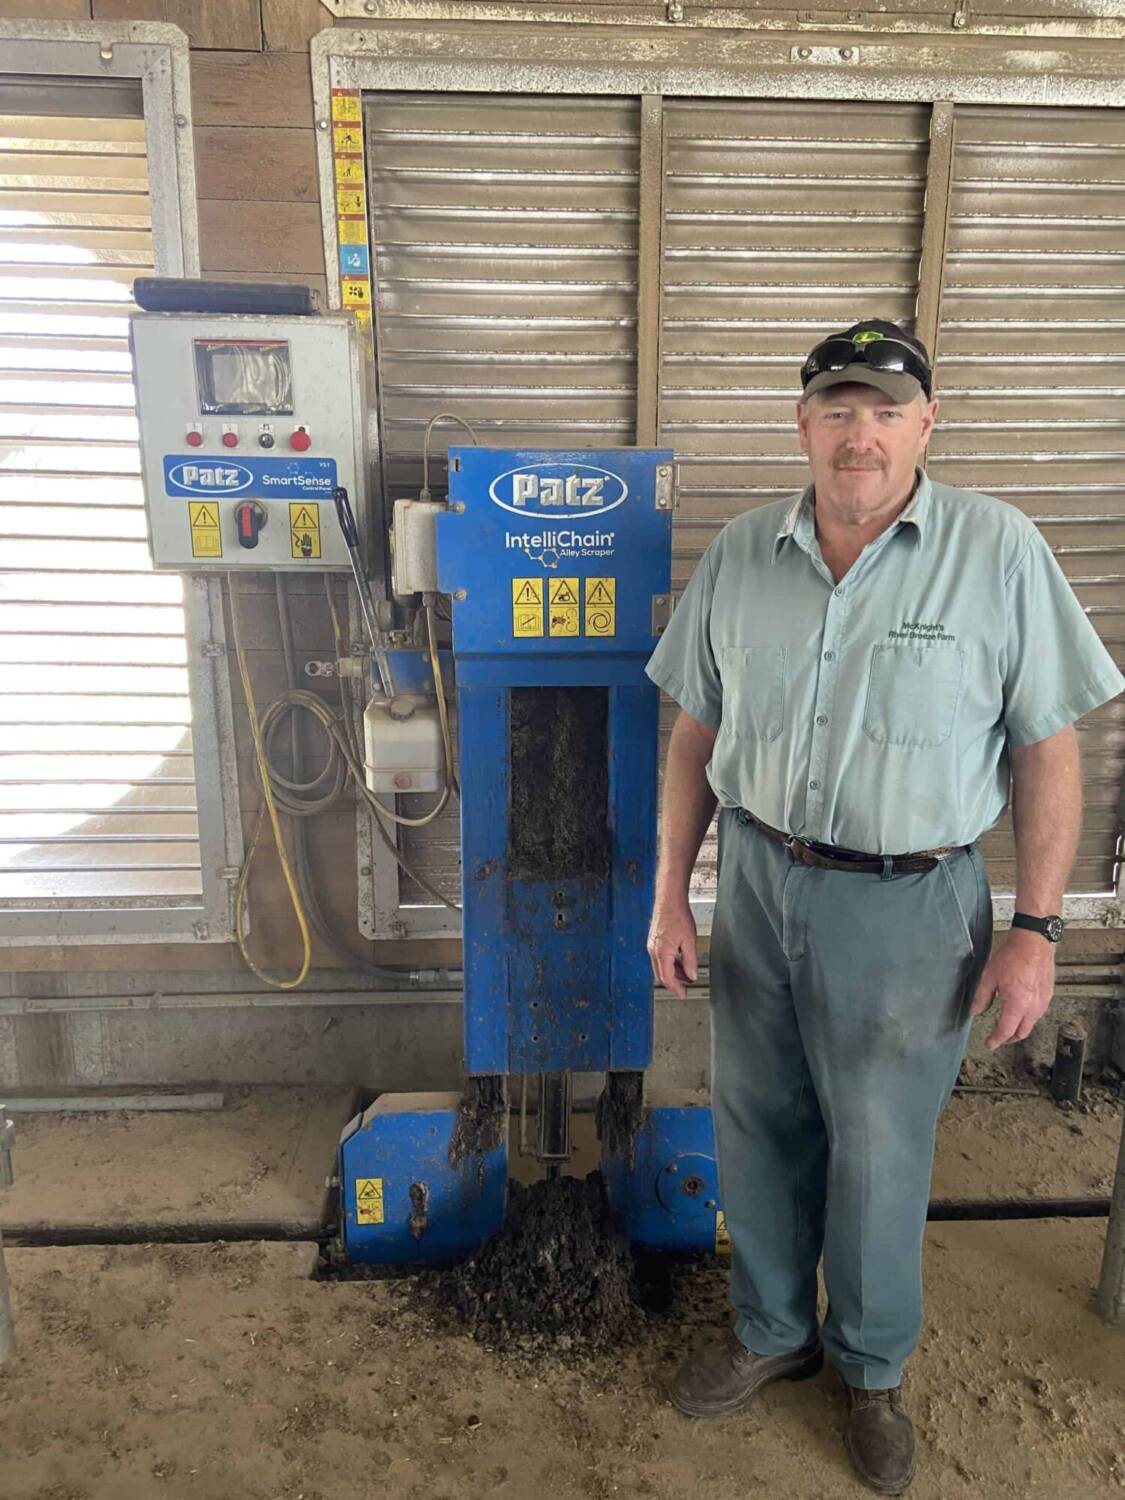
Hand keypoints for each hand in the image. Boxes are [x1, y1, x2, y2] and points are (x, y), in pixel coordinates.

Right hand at [647, 897, 698, 998]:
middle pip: (661, 975)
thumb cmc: (678, 917)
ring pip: (660, 967)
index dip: (676, 988)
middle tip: (685, 986)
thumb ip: (690, 961)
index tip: (683, 994)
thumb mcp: (689, 941)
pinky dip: (669, 963)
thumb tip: (692, 975)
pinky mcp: (653, 941)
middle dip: (674, 982)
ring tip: (686, 973)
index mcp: (662, 953)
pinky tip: (679, 960)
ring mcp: (652, 946)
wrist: (669, 901)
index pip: (667, 978)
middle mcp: (654, 951)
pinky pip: (659, 958)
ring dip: (672, 972)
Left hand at [970, 928, 1056, 1049]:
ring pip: (1031, 1024)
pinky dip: (1028, 1018)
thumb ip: (982, 997)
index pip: (1006, 1030)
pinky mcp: (1048, 995)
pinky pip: (1038, 1014)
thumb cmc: (1013, 956)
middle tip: (998, 1038)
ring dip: (1019, 1028)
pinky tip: (1020, 1011)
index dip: (996, 1040)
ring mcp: (1043, 1002)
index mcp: (1017, 1004)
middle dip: (1009, 1038)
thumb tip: (975, 1011)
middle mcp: (1033, 1007)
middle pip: (1021, 1032)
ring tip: (1008, 1026)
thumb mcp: (989, 976)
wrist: (1034, 943)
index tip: (989, 1044)